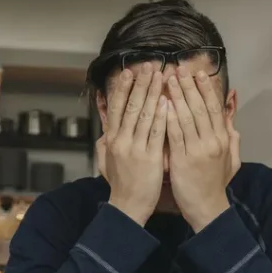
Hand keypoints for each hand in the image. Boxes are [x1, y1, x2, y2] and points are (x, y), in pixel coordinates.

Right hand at [97, 64, 167, 225]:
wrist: (128, 207)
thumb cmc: (121, 186)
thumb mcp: (106, 163)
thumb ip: (105, 146)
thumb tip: (104, 133)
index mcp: (112, 140)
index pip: (116, 108)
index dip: (123, 88)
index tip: (129, 72)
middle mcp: (121, 141)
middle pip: (130, 106)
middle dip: (141, 84)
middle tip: (149, 66)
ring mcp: (135, 148)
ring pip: (144, 115)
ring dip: (153, 93)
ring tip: (161, 76)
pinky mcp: (150, 158)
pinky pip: (156, 133)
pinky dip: (161, 116)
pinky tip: (167, 101)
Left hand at [165, 67, 237, 231]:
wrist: (207, 208)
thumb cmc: (215, 185)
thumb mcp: (231, 160)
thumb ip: (232, 139)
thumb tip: (233, 122)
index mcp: (223, 139)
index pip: (215, 108)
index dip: (206, 89)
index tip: (198, 74)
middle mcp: (212, 142)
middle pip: (201, 107)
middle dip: (190, 86)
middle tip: (180, 69)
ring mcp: (198, 150)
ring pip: (187, 117)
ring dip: (177, 96)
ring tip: (169, 80)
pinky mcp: (183, 160)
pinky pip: (175, 135)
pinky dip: (169, 118)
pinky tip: (162, 104)